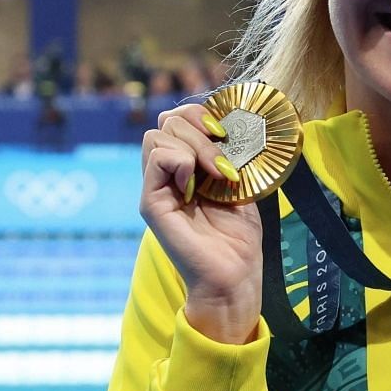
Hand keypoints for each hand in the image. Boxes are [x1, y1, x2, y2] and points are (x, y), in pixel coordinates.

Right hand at [138, 102, 263, 343]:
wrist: (234, 275)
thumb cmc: (238, 237)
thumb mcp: (239, 186)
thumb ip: (227, 156)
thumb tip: (228, 126)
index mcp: (186, 168)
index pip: (178, 120)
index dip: (202, 116)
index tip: (229, 133)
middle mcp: (167, 175)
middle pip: (167, 122)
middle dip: (201, 130)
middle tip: (225, 162)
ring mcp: (156, 188)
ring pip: (158, 135)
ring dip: (195, 146)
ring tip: (217, 174)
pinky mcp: (151, 203)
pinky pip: (157, 159)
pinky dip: (180, 161)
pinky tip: (196, 184)